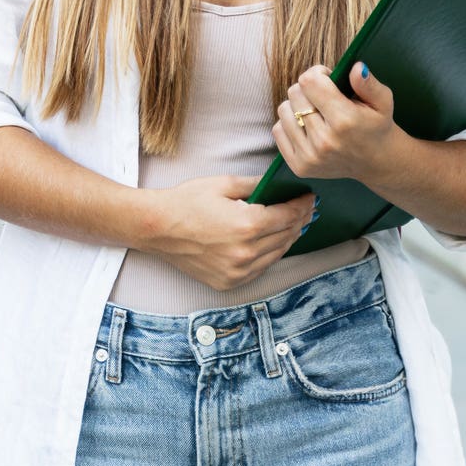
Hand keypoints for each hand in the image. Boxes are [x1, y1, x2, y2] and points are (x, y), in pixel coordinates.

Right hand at [139, 174, 316, 290]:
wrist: (157, 228)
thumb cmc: (186, 202)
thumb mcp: (222, 184)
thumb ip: (255, 184)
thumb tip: (279, 184)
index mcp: (247, 224)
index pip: (288, 215)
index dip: (303, 205)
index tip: (309, 197)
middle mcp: (246, 252)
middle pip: (287, 235)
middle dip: (299, 220)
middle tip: (305, 209)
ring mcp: (238, 270)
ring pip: (277, 254)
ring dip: (287, 238)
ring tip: (291, 225)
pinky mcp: (229, 281)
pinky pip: (260, 268)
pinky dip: (269, 254)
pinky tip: (270, 242)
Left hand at [274, 63, 405, 184]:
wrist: (376, 162)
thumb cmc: (377, 126)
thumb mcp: (383, 102)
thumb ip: (368, 83)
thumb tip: (354, 67)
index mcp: (345, 121)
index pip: (309, 82)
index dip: (317, 73)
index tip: (327, 79)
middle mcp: (325, 141)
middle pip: (295, 93)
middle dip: (308, 89)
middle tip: (324, 97)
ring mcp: (310, 156)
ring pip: (284, 110)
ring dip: (297, 106)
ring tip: (316, 112)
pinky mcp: (300, 166)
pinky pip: (278, 130)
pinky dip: (290, 123)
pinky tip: (308, 126)